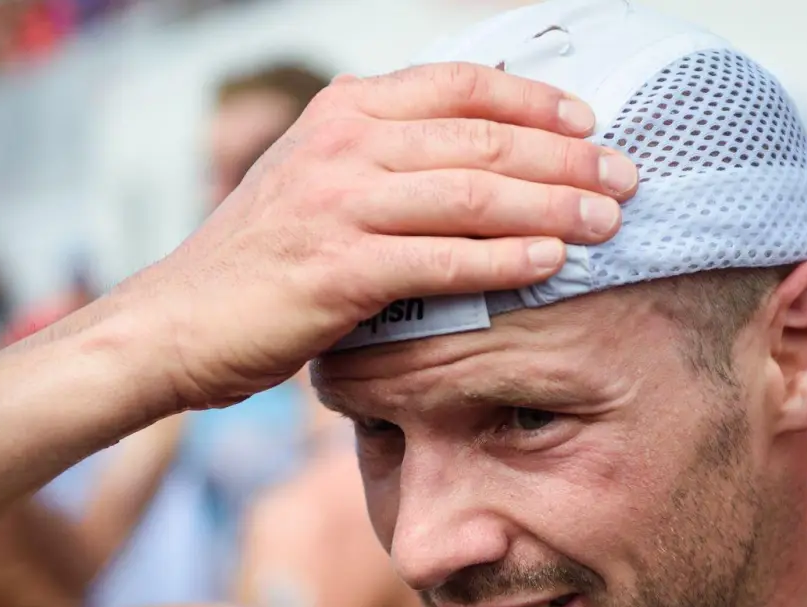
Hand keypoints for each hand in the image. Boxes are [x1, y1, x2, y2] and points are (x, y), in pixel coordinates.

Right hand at [118, 63, 638, 411]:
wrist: (180, 321)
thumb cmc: (261, 259)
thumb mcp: (318, 180)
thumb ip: (388, 159)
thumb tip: (481, 158)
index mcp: (343, 111)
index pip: (460, 85)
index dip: (535, 99)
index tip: (589, 120)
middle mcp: (343, 144)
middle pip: (482, 137)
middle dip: (567, 156)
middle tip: (626, 176)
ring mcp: (338, 203)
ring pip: (474, 193)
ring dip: (554, 205)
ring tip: (610, 222)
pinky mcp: (339, 269)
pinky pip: (445, 260)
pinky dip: (507, 259)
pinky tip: (553, 262)